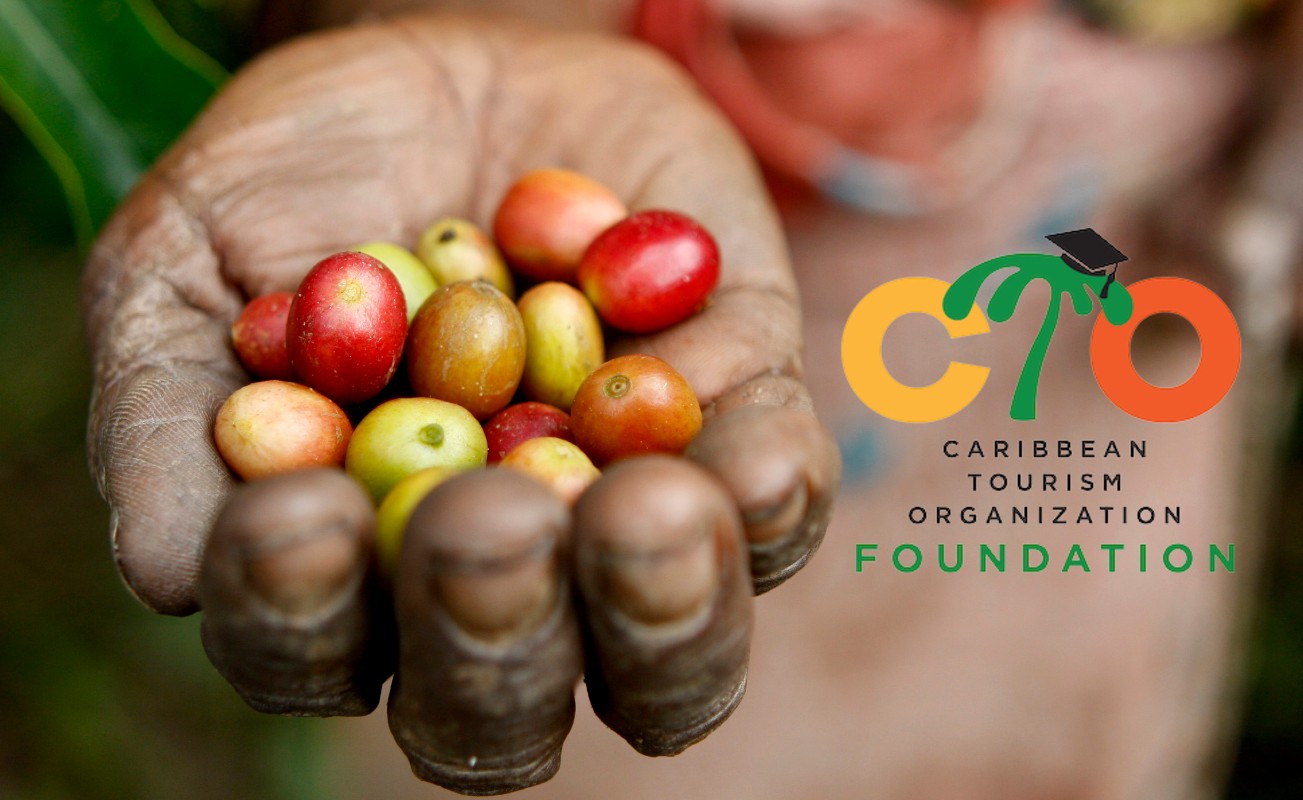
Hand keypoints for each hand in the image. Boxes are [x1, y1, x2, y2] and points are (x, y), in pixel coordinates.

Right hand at [84, 13, 839, 793]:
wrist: (453, 66)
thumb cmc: (299, 183)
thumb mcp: (182, 267)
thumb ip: (164, 420)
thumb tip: (183, 573)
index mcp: (347, 571)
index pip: (316, 654)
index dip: (304, 614)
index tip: (301, 509)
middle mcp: (498, 581)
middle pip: (506, 705)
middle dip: (496, 631)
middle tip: (484, 517)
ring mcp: (625, 517)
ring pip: (671, 652)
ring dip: (664, 604)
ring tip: (640, 507)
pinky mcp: (738, 424)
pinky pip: (781, 509)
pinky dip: (770, 498)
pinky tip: (748, 458)